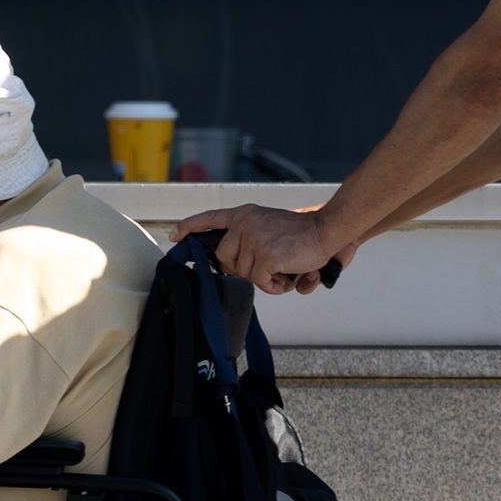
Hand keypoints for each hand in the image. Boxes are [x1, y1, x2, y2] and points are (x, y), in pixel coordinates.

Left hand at [170, 204, 343, 295]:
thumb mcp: (268, 227)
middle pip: (225, 259)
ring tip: (284, 268)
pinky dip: (275, 286)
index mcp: (244, 214)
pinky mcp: (264, 257)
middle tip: (268, 266)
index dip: (190, 228)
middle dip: (244, 269)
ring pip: (244, 274)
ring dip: (265, 279)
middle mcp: (244, 224)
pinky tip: (288, 276)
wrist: (326, 231)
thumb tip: (231, 266)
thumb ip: (248, 240)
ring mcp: (253, 240)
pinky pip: (260, 283)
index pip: (210, 219)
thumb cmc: (302, 235)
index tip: (174, 236)